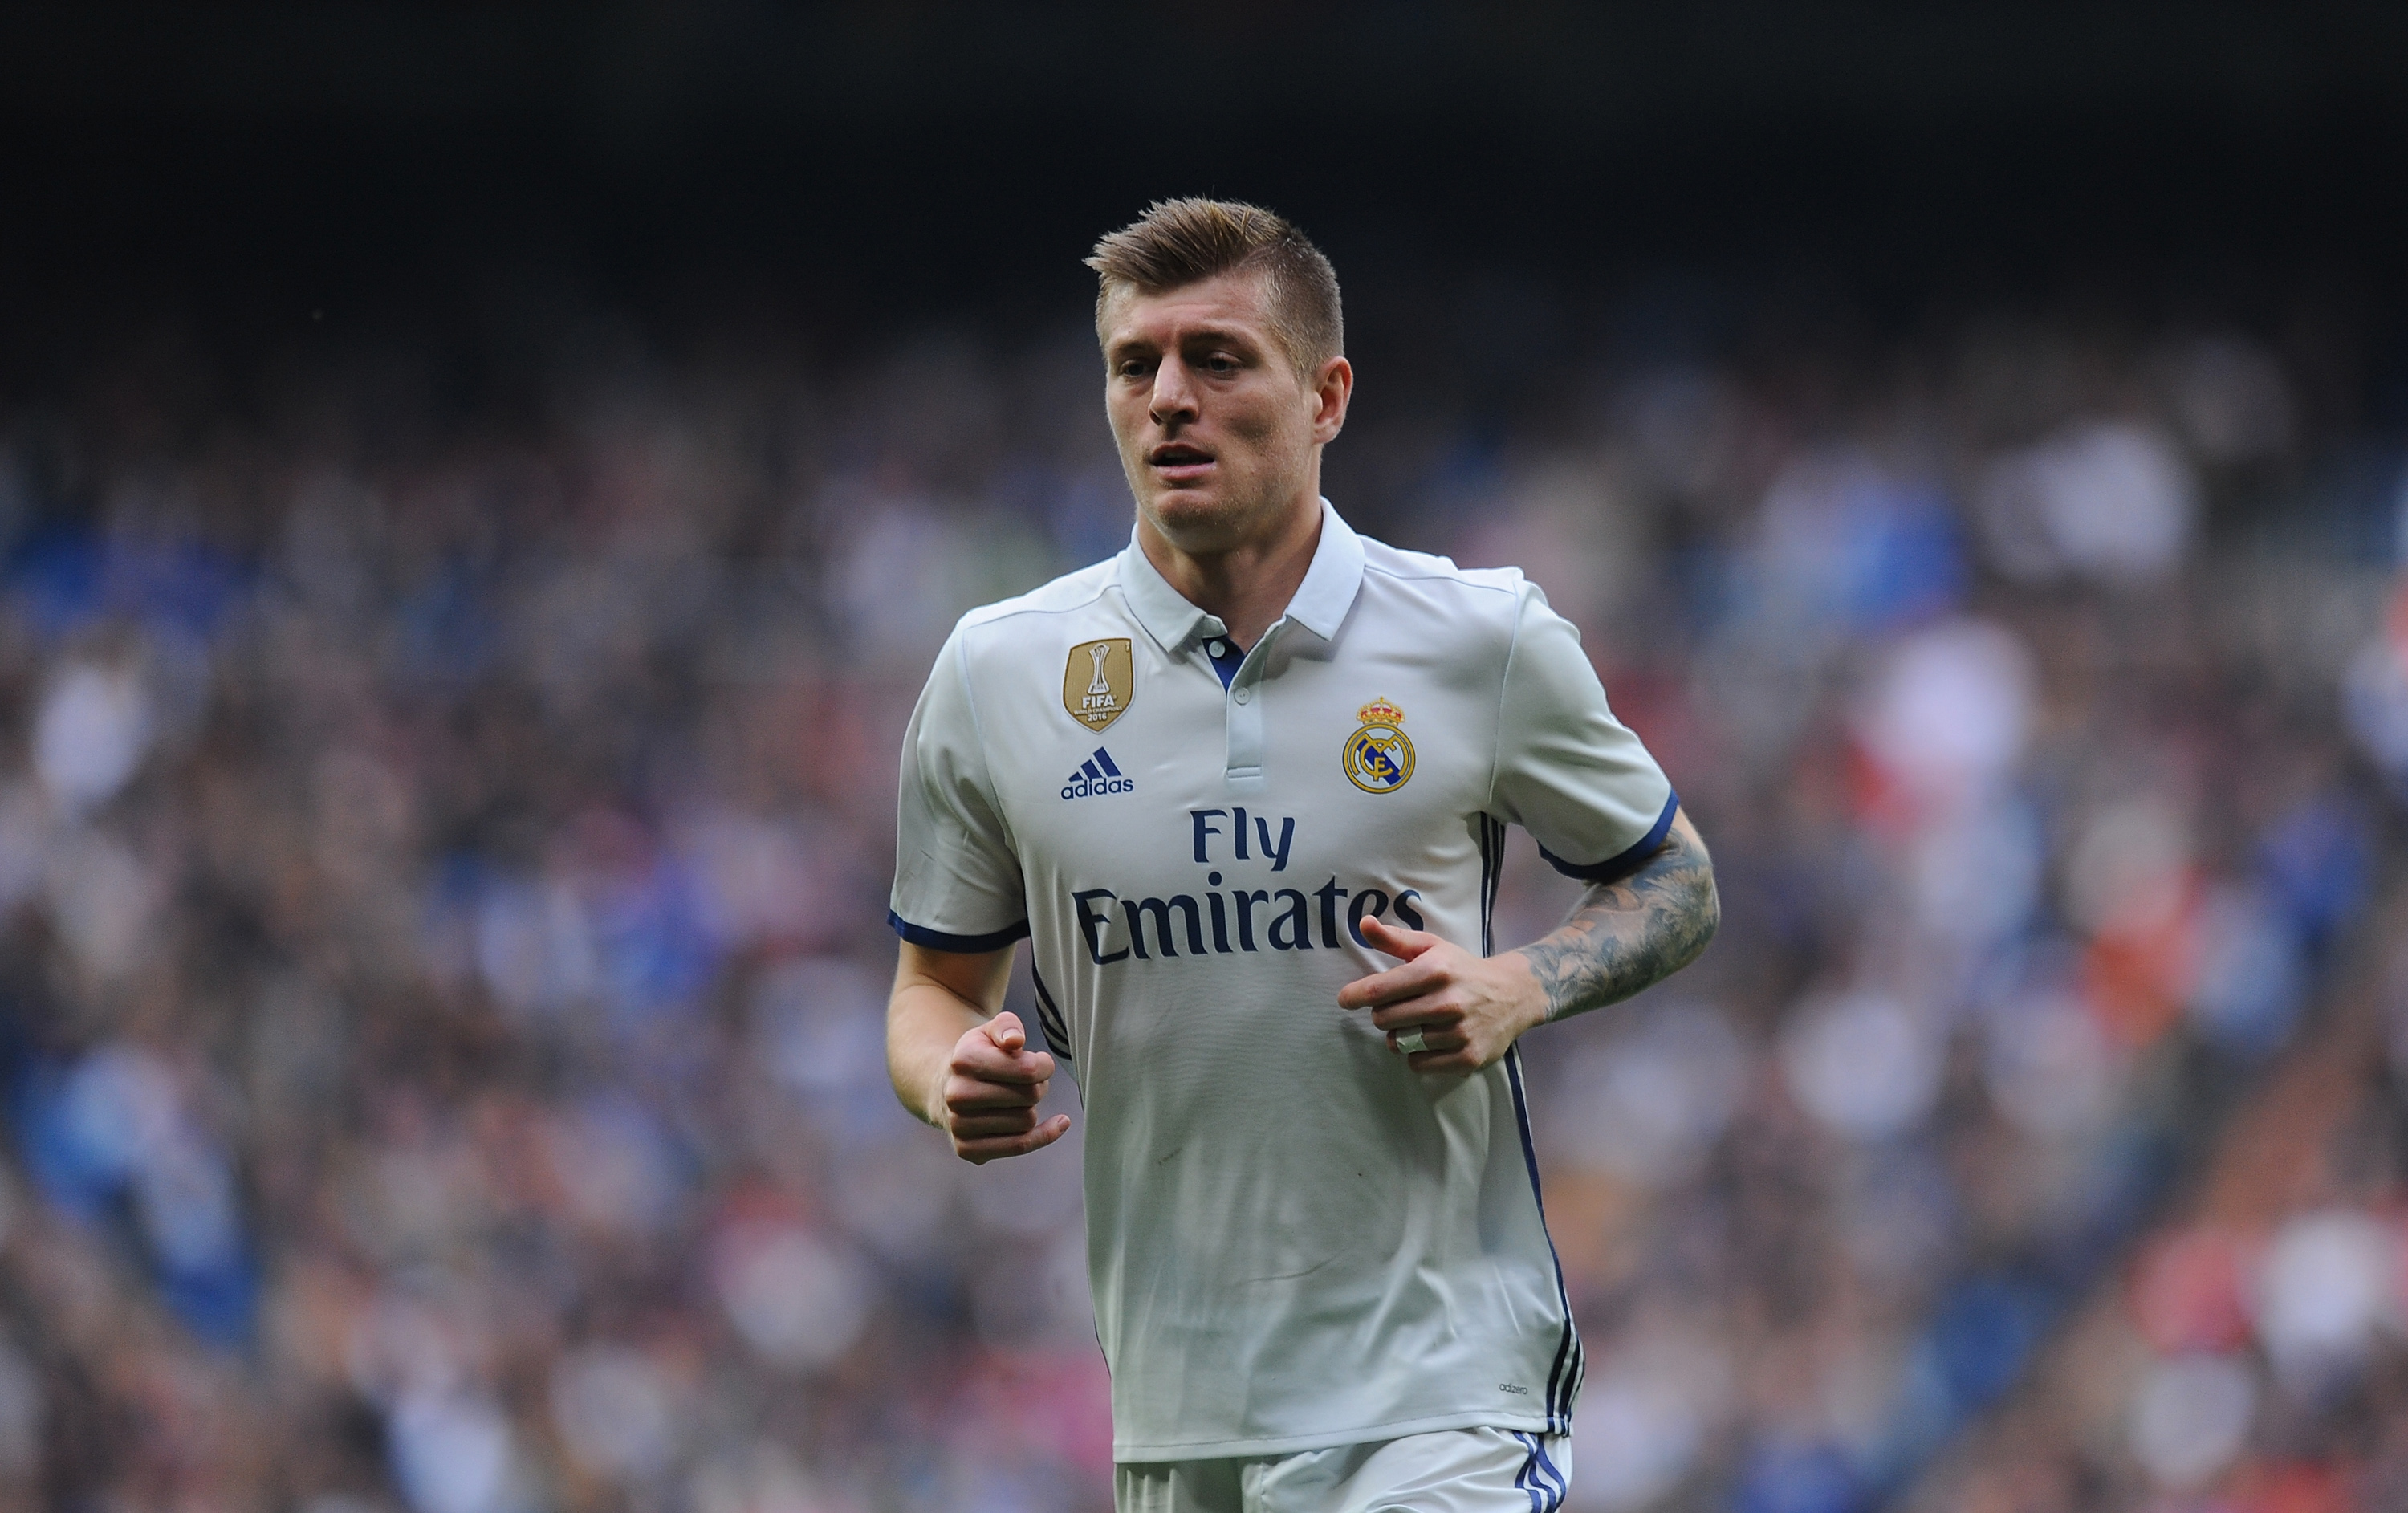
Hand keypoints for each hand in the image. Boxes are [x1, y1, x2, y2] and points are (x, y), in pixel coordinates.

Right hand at [934, 1012, 1070, 1163]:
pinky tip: (1059, 1124)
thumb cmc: (978, 1056)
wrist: (945, 1087)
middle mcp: (957, 1095)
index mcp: (964, 1061)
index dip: (1044, 1065)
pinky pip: (1019, 1146)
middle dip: (1039, 1086)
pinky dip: (1044, 1136)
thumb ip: (1007, 1026)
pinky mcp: (966, 1149)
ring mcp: (959, 1125)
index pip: (1027, 1069)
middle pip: (1030, 1096)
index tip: (1041, 1063)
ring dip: (1032, 1108)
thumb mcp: (990, 1031)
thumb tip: (1015, 1040)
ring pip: (1027, 1121)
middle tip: (1030, 1081)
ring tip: (1019, 1097)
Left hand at [1337, 915, 1548, 1072]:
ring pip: (1399, 1043)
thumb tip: (1363, 923)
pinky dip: (1417, 1055)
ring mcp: (1459, 1032)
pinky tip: (1429, 1040)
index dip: (1355, 995)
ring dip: (1400, 1035)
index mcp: (1435, 970)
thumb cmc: (1461, 969)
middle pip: (1384, 1019)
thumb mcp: (1431, 947)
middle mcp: (1448, 1002)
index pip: (1379, 990)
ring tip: (1416, 1023)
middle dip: (1383, 1014)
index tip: (1345, 999)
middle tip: (1398, 1007)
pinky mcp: (1467, 1057)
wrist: (1513, 994)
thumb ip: (1393, 938)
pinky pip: (1418, 1064)